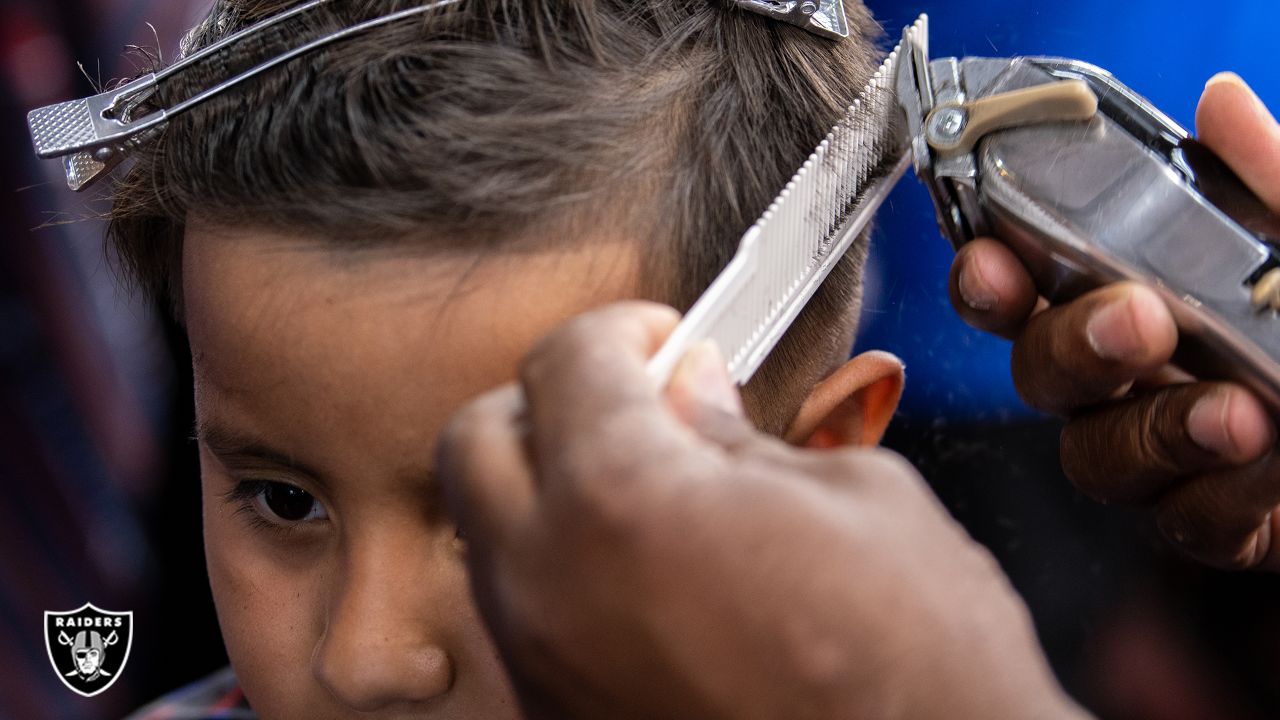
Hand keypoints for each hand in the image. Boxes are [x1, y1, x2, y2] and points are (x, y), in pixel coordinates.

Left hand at [437, 302, 1083, 719]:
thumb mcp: (854, 497)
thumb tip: (694, 391)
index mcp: (623, 500)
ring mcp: (544, 670)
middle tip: (631, 398)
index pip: (564, 361)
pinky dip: (567, 572)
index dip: (620, 330)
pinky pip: (529, 618)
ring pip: (491, 535)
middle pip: (477, 443)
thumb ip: (741, 434)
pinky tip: (651, 573)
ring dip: (550, 489)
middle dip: (547, 399)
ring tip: (647, 488)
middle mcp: (550, 588)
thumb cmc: (923, 662)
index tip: (661, 339)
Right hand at [949, 73, 1279, 569]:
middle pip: (1042, 375)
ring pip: (1097, 460)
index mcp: (1142, 292)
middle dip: (1073, 350)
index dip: (992, 279)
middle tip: (1139, 324)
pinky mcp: (1221, 523)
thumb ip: (1274, 177)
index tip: (995, 262)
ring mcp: (1173, 453)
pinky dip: (1224, 494)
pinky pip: (1184, 524)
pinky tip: (1273, 458)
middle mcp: (1139, 374)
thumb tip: (1220, 106)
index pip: (1028, 288)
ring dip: (1154, 433)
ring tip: (1236, 413)